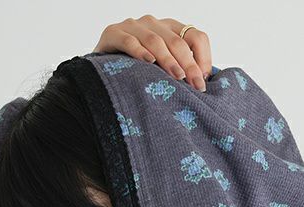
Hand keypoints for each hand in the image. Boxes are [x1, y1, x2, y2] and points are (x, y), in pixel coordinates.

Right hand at [93, 15, 211, 91]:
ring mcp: (133, 26)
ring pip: (155, 40)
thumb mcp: (160, 69)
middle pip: (177, 41)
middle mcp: (153, 23)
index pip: (195, 35)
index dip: (203, 56)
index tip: (204, 80)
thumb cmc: (134, 71)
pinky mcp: (113, 32)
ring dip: (168, 60)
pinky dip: (140, 51)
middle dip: (189, 65)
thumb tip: (204, 83)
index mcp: (169, 29)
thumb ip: (180, 70)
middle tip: (196, 86)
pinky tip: (148, 62)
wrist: (99, 69)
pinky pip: (129, 41)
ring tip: (177, 77)